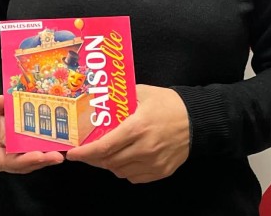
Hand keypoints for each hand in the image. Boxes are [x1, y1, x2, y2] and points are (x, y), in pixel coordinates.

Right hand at [0, 94, 64, 172]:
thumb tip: (3, 101)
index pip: (4, 161)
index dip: (22, 160)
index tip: (38, 155)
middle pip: (20, 165)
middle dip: (40, 161)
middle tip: (57, 156)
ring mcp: (11, 155)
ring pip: (29, 162)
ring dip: (46, 159)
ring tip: (61, 153)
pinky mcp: (20, 150)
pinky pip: (33, 153)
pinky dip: (45, 151)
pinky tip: (59, 147)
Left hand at [65, 84, 189, 182]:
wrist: (198, 120)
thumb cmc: (169, 104)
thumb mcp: (143, 93)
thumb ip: (121, 97)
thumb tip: (100, 98)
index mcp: (137, 128)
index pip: (104, 146)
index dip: (85, 152)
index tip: (73, 153)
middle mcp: (144, 149)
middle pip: (109, 161)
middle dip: (94, 158)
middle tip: (86, 151)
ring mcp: (153, 163)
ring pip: (120, 171)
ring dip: (109, 164)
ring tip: (106, 153)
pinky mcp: (161, 172)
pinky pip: (134, 177)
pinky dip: (124, 170)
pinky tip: (125, 158)